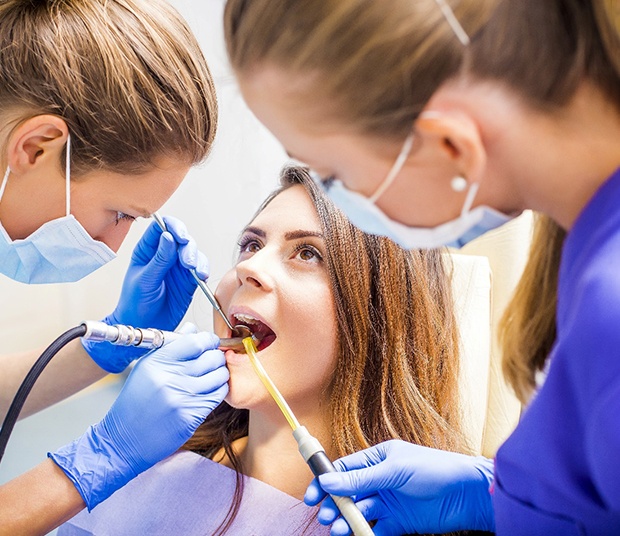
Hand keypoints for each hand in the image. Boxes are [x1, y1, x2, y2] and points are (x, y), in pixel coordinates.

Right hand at [50, 325, 227, 509]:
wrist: (124, 439)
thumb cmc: (135, 401)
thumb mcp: (146, 368)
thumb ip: (171, 347)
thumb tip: (193, 329)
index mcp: (157, 362)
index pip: (195, 341)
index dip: (208, 339)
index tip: (210, 342)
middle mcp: (170, 378)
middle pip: (211, 357)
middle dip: (217, 355)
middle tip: (214, 359)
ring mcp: (182, 398)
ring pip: (219, 376)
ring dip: (220, 373)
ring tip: (213, 375)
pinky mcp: (191, 416)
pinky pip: (218, 395)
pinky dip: (219, 390)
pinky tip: (210, 390)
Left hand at [83, 216, 208, 371]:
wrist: (143, 327)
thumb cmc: (135, 304)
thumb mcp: (144, 280)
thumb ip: (159, 260)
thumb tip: (168, 237)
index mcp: (147, 250)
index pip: (161, 228)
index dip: (172, 227)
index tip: (180, 236)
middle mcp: (164, 255)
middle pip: (181, 239)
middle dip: (188, 247)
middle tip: (188, 261)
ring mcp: (177, 267)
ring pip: (193, 252)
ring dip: (197, 259)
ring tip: (196, 271)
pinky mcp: (189, 280)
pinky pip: (200, 269)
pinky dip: (203, 270)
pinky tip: (201, 276)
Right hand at [305, 439, 494, 535]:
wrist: (468, 494)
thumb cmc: (434, 470)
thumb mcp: (394, 470)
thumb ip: (360, 478)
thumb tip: (327, 481)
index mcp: (377, 458)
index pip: (344, 469)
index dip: (325, 482)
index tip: (311, 496)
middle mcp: (380, 479)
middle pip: (347, 493)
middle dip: (333, 505)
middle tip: (325, 516)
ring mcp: (388, 501)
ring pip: (359, 512)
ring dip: (346, 520)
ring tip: (338, 529)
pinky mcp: (398, 522)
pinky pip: (375, 529)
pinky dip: (364, 534)